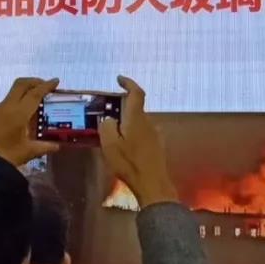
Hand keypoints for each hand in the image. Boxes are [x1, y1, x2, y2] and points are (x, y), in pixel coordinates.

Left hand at [0, 77, 59, 165]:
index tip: (56, 81)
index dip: (46, 86)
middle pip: (21, 85)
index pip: (35, 93)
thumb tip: (57, 146)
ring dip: (25, 93)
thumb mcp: (27, 152)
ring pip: (12, 94)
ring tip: (35, 106)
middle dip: (34, 82)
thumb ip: (44, 147)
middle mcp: (6, 106)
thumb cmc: (4, 156)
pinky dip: (16, 104)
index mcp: (18, 112)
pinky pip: (6, 104)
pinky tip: (20, 118)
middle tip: (45, 87)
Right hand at [99, 76, 177, 207]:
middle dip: (122, 111)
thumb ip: (107, 126)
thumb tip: (110, 119)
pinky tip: (126, 150)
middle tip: (107, 119)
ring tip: (114, 139)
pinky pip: (143, 134)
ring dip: (127, 126)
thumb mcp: (109, 144)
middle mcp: (149, 122)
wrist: (152, 184)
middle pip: (136, 109)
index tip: (119, 79)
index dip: (129, 83)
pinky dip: (133, 136)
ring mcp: (155, 134)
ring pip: (139, 123)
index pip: (136, 93)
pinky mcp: (158, 146)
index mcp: (137, 118)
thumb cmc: (129, 163)